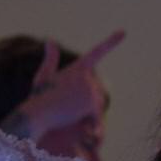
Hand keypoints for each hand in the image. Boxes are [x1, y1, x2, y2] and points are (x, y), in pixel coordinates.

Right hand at [0, 31, 122, 143]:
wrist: (37, 114)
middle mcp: (87, 76)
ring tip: (69, 116)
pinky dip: (94, 124)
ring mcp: (90, 89)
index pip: (97, 52)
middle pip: (98, 92)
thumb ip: (51, 60)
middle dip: (88, 104)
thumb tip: (50, 40)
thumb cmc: (39, 97)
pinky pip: (98, 115)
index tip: (123, 32)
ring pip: (98, 105)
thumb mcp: (44, 76)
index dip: (111, 42)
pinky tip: (85, 129)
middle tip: (69, 108)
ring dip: (89, 114)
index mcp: (78, 68)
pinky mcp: (91, 102)